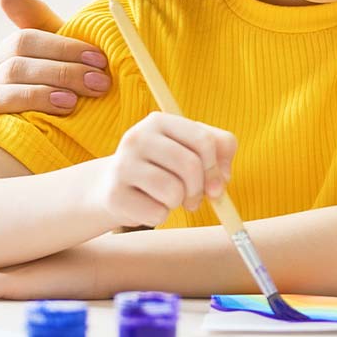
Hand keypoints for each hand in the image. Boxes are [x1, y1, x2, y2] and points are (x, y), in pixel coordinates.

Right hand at [0, 0, 109, 154]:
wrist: (68, 127)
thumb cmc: (65, 80)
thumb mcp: (60, 49)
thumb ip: (39, 19)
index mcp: (10, 53)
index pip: (27, 41)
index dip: (63, 48)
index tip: (99, 59)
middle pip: (17, 68)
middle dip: (62, 73)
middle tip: (99, 83)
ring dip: (34, 97)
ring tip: (70, 103)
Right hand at [91, 112, 236, 228]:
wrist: (114, 187)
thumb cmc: (162, 166)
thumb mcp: (190, 148)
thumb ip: (220, 150)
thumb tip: (222, 178)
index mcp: (159, 121)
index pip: (203, 141)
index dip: (216, 167)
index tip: (217, 183)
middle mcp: (137, 137)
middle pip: (190, 165)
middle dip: (199, 189)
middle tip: (193, 198)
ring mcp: (122, 165)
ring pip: (173, 191)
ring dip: (178, 202)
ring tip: (167, 198)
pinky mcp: (115, 195)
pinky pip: (157, 213)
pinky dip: (160, 215)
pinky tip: (148, 205)